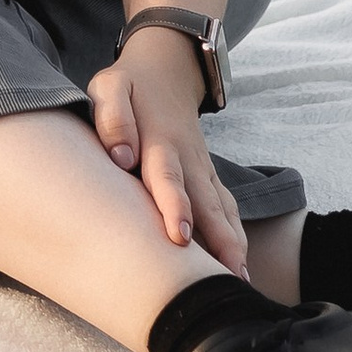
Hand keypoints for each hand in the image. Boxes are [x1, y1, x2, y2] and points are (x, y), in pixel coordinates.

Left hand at [90, 32, 245, 271]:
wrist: (164, 72)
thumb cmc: (130, 86)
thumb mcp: (110, 88)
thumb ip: (113, 117)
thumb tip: (121, 156)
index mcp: (160, 141)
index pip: (167, 177)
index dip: (175, 206)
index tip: (181, 236)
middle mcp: (188, 159)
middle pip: (207, 202)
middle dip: (219, 239)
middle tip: (228, 275)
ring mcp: (202, 168)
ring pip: (222, 208)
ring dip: (233, 242)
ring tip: (241, 279)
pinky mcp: (208, 175)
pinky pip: (226, 206)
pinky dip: (236, 234)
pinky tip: (239, 264)